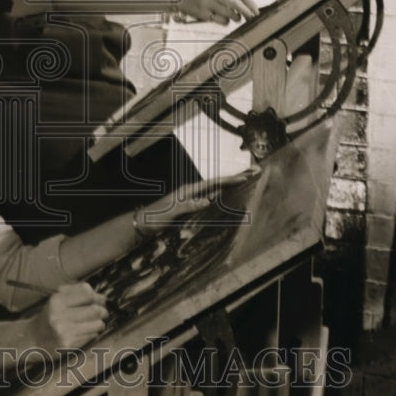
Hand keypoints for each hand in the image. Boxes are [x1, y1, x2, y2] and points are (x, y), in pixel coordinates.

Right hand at [29, 282, 107, 350]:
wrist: (33, 339)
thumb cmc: (49, 316)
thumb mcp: (57, 298)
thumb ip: (75, 291)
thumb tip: (97, 294)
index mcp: (57, 300)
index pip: (87, 294)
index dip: (98, 297)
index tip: (101, 300)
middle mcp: (59, 315)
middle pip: (95, 310)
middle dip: (102, 311)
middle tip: (103, 313)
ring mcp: (64, 331)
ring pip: (96, 324)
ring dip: (99, 323)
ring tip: (96, 323)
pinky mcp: (68, 345)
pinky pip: (91, 336)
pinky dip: (93, 333)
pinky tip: (87, 332)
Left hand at [134, 168, 260, 234]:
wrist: (141, 224)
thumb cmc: (154, 219)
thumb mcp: (169, 214)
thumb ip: (186, 206)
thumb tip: (206, 200)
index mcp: (188, 191)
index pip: (213, 183)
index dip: (230, 179)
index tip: (246, 176)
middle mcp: (191, 192)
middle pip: (217, 182)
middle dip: (235, 177)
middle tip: (254, 171)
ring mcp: (191, 198)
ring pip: (215, 188)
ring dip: (230, 184)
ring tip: (246, 178)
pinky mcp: (190, 205)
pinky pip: (210, 197)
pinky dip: (222, 193)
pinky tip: (228, 194)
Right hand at [179, 0, 258, 25]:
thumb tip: (248, 4)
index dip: (250, 2)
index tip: (256, 10)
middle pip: (236, 3)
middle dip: (247, 12)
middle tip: (252, 18)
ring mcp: (207, 3)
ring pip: (229, 14)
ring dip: (236, 18)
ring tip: (235, 18)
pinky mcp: (203, 13)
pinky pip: (220, 21)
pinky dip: (225, 22)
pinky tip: (221, 18)